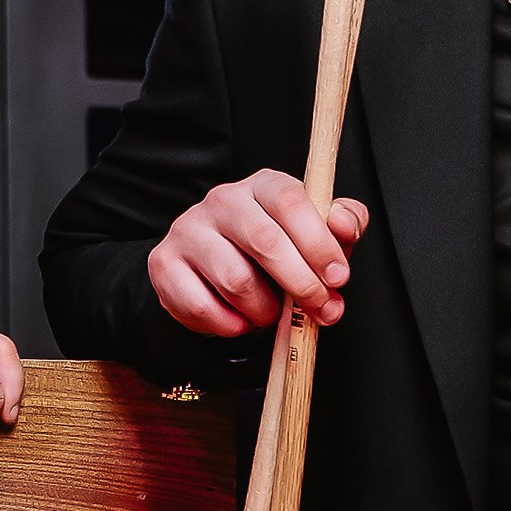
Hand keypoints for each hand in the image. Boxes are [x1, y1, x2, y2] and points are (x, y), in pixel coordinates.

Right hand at [147, 170, 369, 337]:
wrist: (216, 272)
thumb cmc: (276, 252)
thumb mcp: (316, 235)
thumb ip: (342, 226)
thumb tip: (345, 226)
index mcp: (263, 185)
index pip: (291, 201)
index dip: (319, 243)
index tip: (338, 278)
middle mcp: (222, 200)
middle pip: (265, 241)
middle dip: (302, 284)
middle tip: (321, 309)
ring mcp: (188, 230)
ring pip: (235, 280)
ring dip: (265, 310)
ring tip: (272, 313)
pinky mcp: (164, 263)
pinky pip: (201, 306)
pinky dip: (229, 325)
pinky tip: (240, 321)